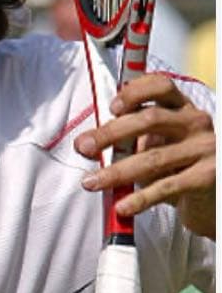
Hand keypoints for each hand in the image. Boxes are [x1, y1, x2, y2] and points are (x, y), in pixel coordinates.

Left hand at [74, 73, 214, 238]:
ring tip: (92, 182)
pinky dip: (140, 198)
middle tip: (83, 147)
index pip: (161, 86)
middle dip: (111, 133)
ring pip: (153, 157)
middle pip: (150, 119)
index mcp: (182, 107)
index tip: (112, 107)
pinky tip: (122, 206)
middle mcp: (195, 122)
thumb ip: (133, 137)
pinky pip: (166, 187)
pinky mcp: (206, 177)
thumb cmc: (180, 164)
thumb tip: (90, 143)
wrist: (213, 197)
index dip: (135, 92)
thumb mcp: (160, 142)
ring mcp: (204, 149)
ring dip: (116, 172)